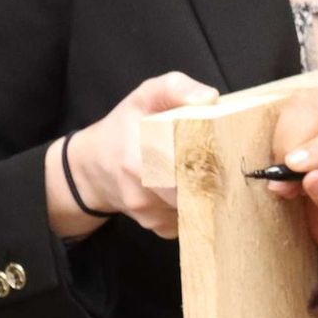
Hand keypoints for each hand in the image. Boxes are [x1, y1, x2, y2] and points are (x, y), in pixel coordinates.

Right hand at [54, 71, 219, 238]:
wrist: (91, 168)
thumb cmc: (123, 128)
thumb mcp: (143, 97)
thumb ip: (174, 89)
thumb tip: (209, 98)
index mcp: (140, 157)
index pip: (191, 165)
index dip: (214, 160)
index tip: (227, 152)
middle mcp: (143, 190)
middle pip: (200, 190)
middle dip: (215, 178)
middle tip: (226, 164)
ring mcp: (150, 213)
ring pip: (199, 206)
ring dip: (207, 192)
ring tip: (204, 173)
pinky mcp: (158, 228)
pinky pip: (191, 220)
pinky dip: (196, 206)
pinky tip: (187, 189)